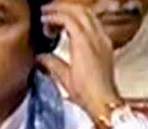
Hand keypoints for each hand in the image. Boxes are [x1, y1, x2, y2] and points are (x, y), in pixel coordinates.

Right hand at [37, 3, 121, 120]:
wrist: (104, 101)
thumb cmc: (87, 93)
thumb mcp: (64, 77)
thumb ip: (51, 63)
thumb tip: (40, 57)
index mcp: (84, 43)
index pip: (69, 18)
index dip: (53, 15)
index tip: (43, 18)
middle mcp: (96, 38)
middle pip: (81, 11)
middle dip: (63, 8)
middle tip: (48, 12)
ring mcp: (103, 40)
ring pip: (90, 15)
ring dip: (74, 13)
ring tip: (60, 18)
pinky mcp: (107, 46)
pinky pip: (95, 25)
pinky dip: (82, 21)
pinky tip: (74, 30)